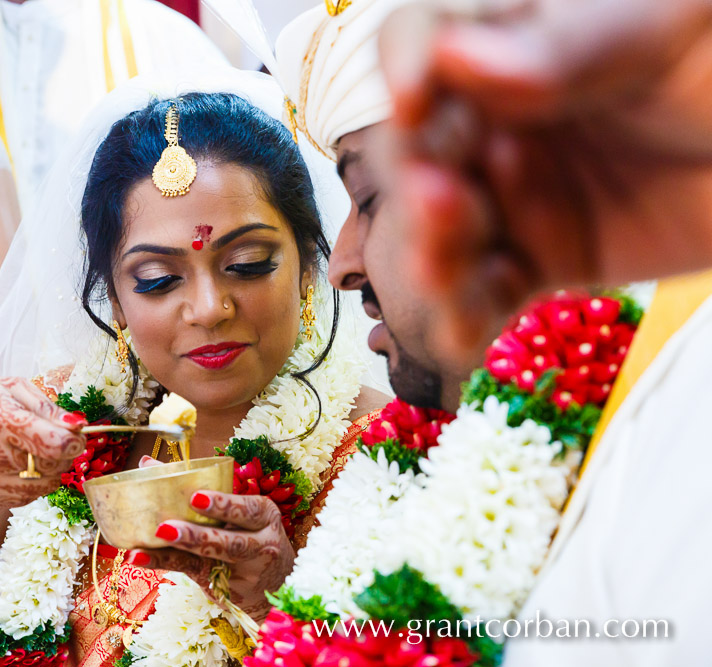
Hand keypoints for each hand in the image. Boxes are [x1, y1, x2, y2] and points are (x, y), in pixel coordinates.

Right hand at [0, 378, 85, 506]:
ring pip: (44, 485)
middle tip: (58, 441)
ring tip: (39, 453)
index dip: (72, 442)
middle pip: (52, 465)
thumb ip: (48, 407)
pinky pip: (29, 497)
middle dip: (64, 454)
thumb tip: (78, 427)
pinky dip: (36, 483)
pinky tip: (23, 466)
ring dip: (52, 470)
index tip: (76, 437)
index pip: (50, 443)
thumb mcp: (14, 388)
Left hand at [126, 490, 293, 620]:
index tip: (195, 497)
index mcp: (264, 516)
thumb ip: (201, 486)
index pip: (247, 510)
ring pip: (208, 561)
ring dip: (178, 552)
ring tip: (153, 540)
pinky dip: (163, 562)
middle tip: (166, 527)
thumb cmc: (249, 532)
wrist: (275, 583)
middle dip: (197, 536)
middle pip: (230, 543)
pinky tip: (139, 556)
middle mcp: (260, 545)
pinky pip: (190, 572)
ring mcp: (242, 571)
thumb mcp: (240, 511)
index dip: (223, 505)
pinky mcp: (224, 587)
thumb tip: (148, 462)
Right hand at [378, 0, 711, 361]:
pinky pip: (485, 296)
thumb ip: (566, 43)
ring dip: (429, 253)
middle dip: (416, 179)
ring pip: (439, 228)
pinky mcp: (539, 261)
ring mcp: (513, 194)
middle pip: (419, 146)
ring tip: (442, 268)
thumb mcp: (665, 27)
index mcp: (515, 37)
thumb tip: (456, 56)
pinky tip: (460, 336)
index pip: (430, 36)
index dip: (407, 65)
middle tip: (441, 198)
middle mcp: (497, 117)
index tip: (415, 99)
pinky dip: (463, 321)